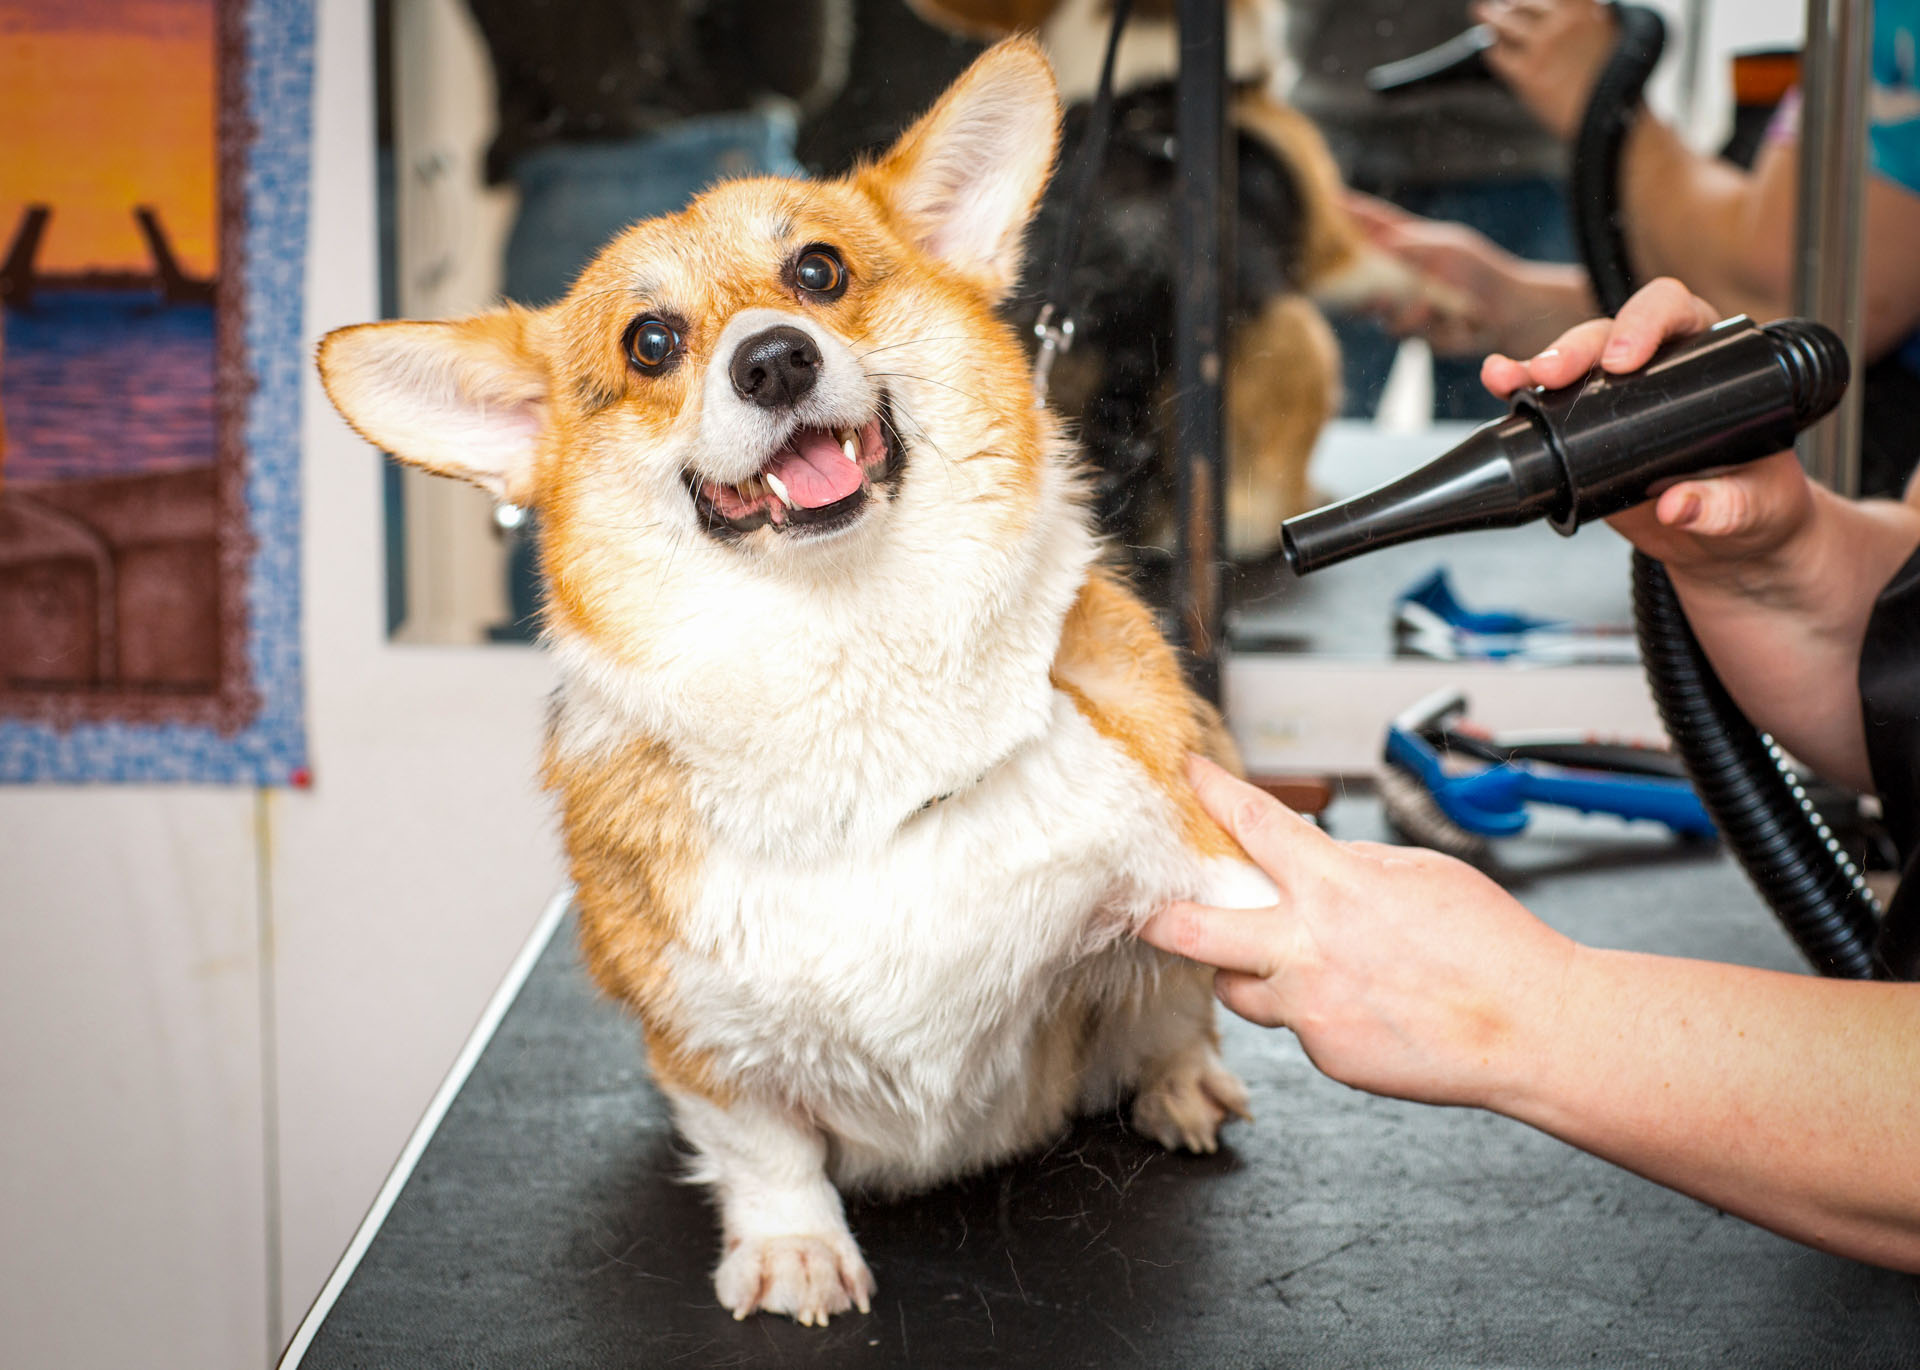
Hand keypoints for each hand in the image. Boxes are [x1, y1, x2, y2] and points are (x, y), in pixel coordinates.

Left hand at [1139, 757, 1574, 1110]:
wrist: (1530, 1028)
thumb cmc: (1491, 945)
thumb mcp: (1419, 873)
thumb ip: (1352, 867)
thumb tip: (1314, 862)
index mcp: (1334, 886)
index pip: (1251, 824)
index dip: (1212, 793)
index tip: (1188, 774)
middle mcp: (1306, 948)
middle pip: (1194, 931)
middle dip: (1159, 919)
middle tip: (1143, 912)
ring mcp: (1309, 1008)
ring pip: (1237, 988)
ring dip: (1246, 971)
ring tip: (1287, 963)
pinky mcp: (1326, 1055)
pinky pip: (1294, 1026)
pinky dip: (1311, 1010)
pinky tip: (1359, 1005)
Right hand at [1346, 192, 1597, 358]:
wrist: (1507, 315)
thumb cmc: (1480, 272)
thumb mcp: (1447, 248)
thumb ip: (1411, 244)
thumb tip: (1380, 243)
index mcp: (1404, 242)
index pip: (1367, 223)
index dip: (1344, 212)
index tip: (1322, 199)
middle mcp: (1394, 273)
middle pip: (1354, 269)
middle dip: (1353, 274)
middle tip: (1361, 274)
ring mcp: (1398, 303)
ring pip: (1375, 307)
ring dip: (1403, 305)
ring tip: (1430, 303)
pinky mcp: (1409, 332)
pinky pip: (1401, 330)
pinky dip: (1429, 324)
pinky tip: (1452, 321)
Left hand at [1474, 0, 1618, 141]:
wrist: (1614, 112)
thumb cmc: (1617, 76)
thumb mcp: (1609, 30)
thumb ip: (1586, 16)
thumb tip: (1570, 10)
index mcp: (1582, 7)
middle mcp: (1561, 21)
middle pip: (1521, 2)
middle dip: (1509, 3)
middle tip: (1498, 4)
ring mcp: (1542, 45)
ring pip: (1503, 23)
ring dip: (1489, 18)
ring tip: (1481, 13)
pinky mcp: (1527, 72)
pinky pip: (1499, 55)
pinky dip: (1494, 50)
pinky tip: (1492, 50)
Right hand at [1481, 277, 1819, 589]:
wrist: (1728, 542)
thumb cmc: (1758, 507)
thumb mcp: (1760, 507)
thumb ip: (1729, 505)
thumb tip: (1678, 506)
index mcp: (1710, 360)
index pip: (1674, 313)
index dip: (1645, 323)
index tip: (1625, 360)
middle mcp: (1657, 367)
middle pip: (1608, 334)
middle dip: (1577, 347)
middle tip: (1556, 373)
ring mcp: (1614, 401)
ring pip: (1571, 364)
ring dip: (1535, 367)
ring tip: (1511, 379)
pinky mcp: (1582, 433)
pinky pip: (1545, 405)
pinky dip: (1517, 393)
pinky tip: (1499, 384)